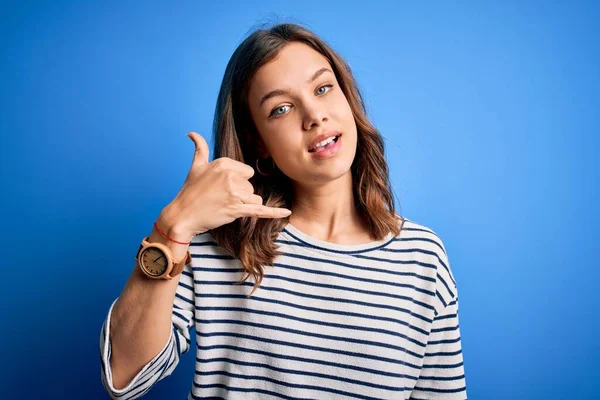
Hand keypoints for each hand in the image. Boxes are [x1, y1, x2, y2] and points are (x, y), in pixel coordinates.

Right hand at [163, 132, 290, 237]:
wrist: (182, 215)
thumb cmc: (189, 192)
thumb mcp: (196, 167)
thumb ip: (200, 148)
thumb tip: (192, 133)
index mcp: (224, 163)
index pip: (248, 172)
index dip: (238, 182)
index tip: (222, 187)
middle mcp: (230, 176)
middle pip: (251, 187)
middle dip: (240, 195)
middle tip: (221, 199)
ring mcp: (234, 193)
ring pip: (254, 199)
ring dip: (243, 206)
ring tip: (225, 207)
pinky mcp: (236, 209)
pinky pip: (260, 210)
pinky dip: (274, 212)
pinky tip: (287, 212)